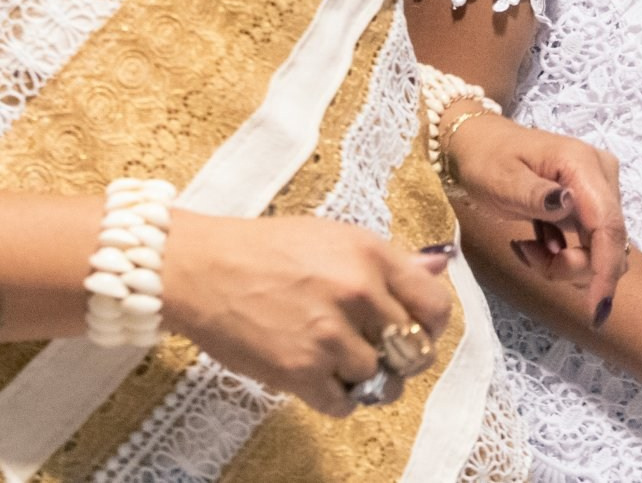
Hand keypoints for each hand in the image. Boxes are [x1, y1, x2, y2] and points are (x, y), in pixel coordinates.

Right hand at [160, 212, 453, 415]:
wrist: (201, 270)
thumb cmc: (265, 248)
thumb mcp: (334, 236)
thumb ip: (390, 258)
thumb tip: (440, 265)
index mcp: (370, 255)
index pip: (434, 305)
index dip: (430, 324)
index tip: (415, 328)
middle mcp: (357, 294)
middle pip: (413, 347)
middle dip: (400, 354)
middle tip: (377, 350)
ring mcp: (329, 336)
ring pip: (380, 378)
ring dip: (365, 376)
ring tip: (340, 362)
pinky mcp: (300, 372)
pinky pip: (344, 404)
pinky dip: (338, 398)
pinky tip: (322, 379)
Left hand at [444, 112, 628, 325]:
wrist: (481, 145)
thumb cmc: (486, 160)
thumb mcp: (500, 178)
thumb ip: (534, 194)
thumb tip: (568, 203)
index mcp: (584, 165)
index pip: (609, 225)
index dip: (606, 269)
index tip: (596, 308)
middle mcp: (602, 177)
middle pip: (607, 245)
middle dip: (571, 267)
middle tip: (527, 256)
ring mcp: (600, 192)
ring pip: (600, 252)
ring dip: (564, 264)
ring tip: (528, 247)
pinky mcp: (592, 207)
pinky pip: (590, 248)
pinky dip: (563, 257)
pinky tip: (537, 242)